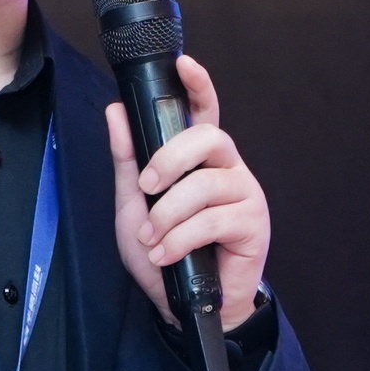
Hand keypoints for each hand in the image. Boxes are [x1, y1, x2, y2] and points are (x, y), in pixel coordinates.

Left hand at [105, 53, 270, 329]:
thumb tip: (116, 112)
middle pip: (208, 138)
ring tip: (153, 241)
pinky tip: (168, 255)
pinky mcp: (253, 223)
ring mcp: (244, 194)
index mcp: (200, 159)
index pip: (204, 111)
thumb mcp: (134, 206)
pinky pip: (215, 219)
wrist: (187, 306)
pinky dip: (182, 239)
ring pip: (205, 185)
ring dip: (169, 215)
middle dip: (170, 160)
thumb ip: (127, 160)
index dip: (198, 85)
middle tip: (148, 187)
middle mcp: (227, 168)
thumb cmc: (165, 254)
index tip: (184, 64)